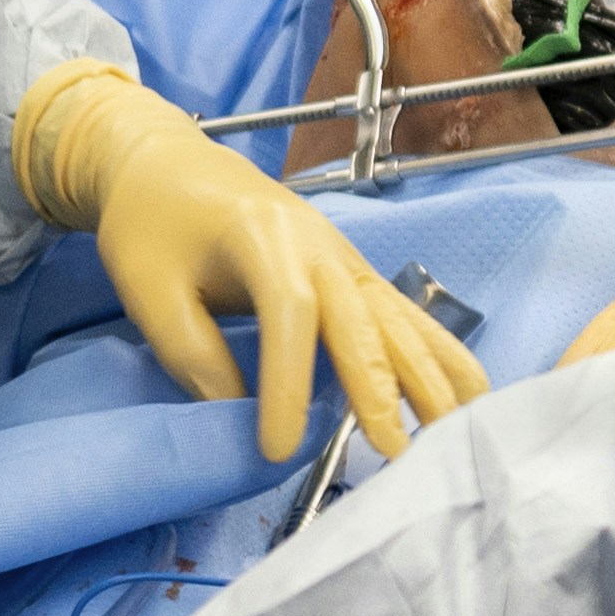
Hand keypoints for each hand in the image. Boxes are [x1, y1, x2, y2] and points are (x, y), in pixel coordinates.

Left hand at [14, 63, 493, 463]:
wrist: (171, 163)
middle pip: (361, 319)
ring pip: (399, 318)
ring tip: (456, 430)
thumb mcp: (149, 287)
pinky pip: (406, 316)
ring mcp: (346, 259)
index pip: (289, 316)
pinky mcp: (355, 274)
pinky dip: (440, 354)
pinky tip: (465, 395)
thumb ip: (191, 352)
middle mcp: (320, 246)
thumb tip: (237, 415)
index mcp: (263, 238)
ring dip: (430, 375)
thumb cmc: (154, 222)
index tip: (280, 448)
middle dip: (381, 387)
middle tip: (393, 453)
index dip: (290, 384)